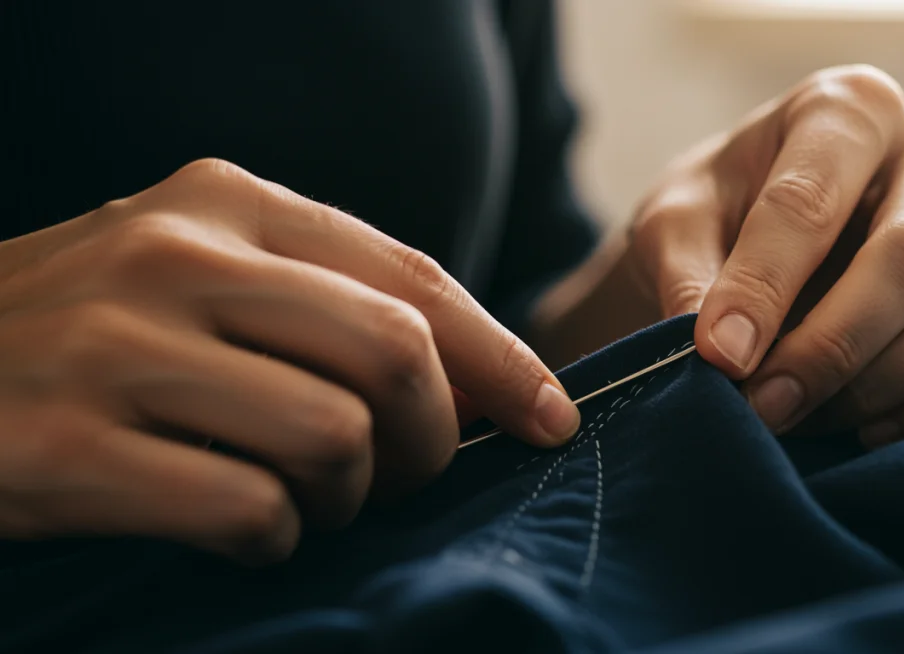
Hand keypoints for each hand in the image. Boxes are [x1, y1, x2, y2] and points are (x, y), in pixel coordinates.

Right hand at [0, 159, 578, 563]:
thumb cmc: (92, 330)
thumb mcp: (206, 274)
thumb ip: (326, 302)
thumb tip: (480, 380)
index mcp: (227, 203)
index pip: (413, 280)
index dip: (501, 360)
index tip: (552, 417)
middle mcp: (174, 256)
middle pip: (395, 355)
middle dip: (435, 438)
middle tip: (410, 477)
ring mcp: (113, 349)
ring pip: (334, 436)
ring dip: (350, 496)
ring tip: (311, 501)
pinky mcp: (65, 449)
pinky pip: (252, 510)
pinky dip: (276, 537)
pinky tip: (245, 529)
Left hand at [626, 65, 903, 446]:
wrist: (781, 231)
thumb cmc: (726, 213)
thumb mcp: (679, 221)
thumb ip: (687, 274)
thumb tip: (718, 353)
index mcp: (849, 110)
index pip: (809, 201)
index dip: (762, 287)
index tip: (719, 358)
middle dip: (831, 348)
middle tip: (765, 406)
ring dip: (877, 389)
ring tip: (801, 420)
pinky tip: (871, 432)